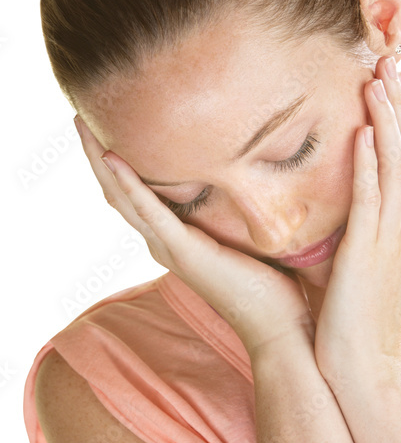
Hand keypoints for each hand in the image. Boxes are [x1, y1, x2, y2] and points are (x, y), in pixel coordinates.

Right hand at [74, 117, 314, 358]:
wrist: (279, 327)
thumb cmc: (272, 286)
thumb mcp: (246, 236)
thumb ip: (238, 211)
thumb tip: (256, 177)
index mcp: (174, 239)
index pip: (134, 195)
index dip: (117, 163)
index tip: (106, 126)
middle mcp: (163, 243)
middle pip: (116, 192)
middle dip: (96, 154)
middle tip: (79, 115)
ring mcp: (169, 248)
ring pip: (122, 197)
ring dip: (100, 159)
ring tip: (82, 124)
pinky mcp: (184, 252)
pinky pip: (149, 211)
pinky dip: (130, 183)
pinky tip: (113, 156)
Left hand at [313, 57, 400, 390]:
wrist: (365, 362)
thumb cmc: (361, 314)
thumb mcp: (372, 261)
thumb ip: (368, 225)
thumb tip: (352, 200)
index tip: (391, 84)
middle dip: (400, 107)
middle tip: (389, 63)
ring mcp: (394, 239)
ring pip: (395, 168)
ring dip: (387, 122)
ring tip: (377, 82)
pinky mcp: (369, 253)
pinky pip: (371, 200)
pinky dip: (368, 165)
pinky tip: (361, 134)